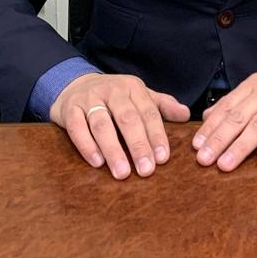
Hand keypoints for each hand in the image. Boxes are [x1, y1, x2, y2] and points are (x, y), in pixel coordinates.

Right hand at [51, 72, 189, 180]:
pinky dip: (87, 145)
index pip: (148, 112)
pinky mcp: (70, 109)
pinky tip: (97, 162)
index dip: (156, 135)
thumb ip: (161, 106)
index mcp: (132, 87)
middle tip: (146, 170)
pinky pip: (77, 128)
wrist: (74, 85)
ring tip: (122, 173)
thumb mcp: (139, 96)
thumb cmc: (113, 97)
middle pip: (127, 118)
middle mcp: (112, 91)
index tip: (163, 158)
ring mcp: (89, 99)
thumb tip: (186, 115)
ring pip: (102, 124)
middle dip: (138, 145)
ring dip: (113, 149)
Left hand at [191, 68, 256, 171]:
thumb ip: (235, 103)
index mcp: (254, 85)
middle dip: (219, 139)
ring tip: (225, 165)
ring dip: (241, 146)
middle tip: (204, 160)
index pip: (227, 107)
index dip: (211, 127)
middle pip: (240, 116)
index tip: (196, 147)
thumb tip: (206, 119)